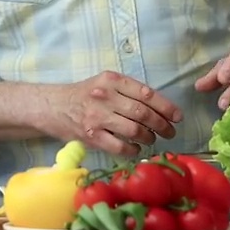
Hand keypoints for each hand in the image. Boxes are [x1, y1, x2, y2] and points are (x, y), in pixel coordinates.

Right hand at [46, 71, 182, 157]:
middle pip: (143, 113)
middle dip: (162, 125)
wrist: (52, 106)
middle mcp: (105, 96)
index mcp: (112, 80)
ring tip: (152, 139)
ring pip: (135, 130)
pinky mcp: (91, 136)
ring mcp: (97, 117)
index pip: (146, 93)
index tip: (177, 117)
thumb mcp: (104, 82)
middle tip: (170, 132)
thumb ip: (128, 90)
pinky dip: (134, 149)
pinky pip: (120, 146)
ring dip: (149, 137)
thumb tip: (160, 106)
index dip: (166, 107)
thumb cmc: (83, 94)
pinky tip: (136, 148)